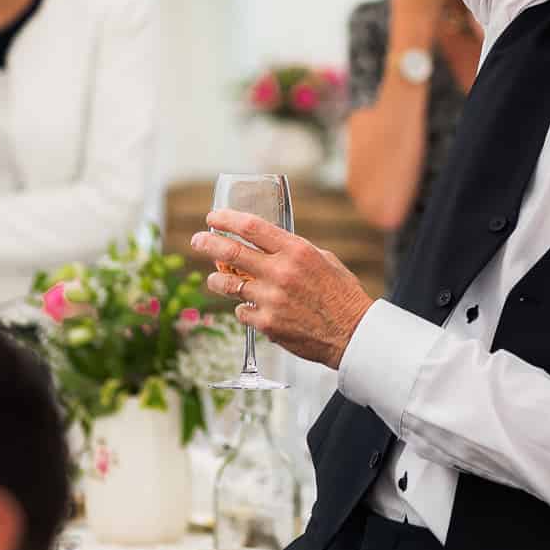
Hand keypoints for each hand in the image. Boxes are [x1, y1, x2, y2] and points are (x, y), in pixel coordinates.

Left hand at [194, 213, 373, 370]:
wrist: (351, 332)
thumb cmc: (341, 294)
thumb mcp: (323, 259)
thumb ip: (294, 251)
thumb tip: (269, 244)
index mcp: (296, 251)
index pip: (252, 227)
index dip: (227, 219)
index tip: (213, 217)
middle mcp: (281, 272)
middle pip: (231, 252)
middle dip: (208, 243)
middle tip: (198, 240)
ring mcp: (271, 299)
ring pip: (227, 284)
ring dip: (215, 280)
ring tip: (214, 279)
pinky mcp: (267, 324)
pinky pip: (241, 311)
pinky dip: (243, 308)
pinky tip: (250, 307)